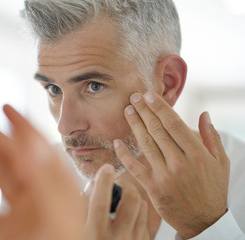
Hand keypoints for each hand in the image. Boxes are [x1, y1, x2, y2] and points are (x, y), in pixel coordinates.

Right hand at [0, 105, 85, 239]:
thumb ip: (47, 182)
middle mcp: (37, 193)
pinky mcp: (5, 227)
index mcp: (55, 188)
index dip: (23, 126)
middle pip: (10, 156)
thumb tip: (34, 149)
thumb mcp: (59, 214)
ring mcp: (19, 209)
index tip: (7, 108)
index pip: (38, 149)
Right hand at [83, 164, 149, 239]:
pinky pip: (145, 219)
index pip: (100, 203)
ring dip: (133, 198)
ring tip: (123, 199)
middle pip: (131, 200)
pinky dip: (138, 212)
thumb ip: (84, 208)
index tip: (106, 168)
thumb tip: (93, 185)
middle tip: (119, 183)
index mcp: (96, 234)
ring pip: (142, 206)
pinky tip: (128, 216)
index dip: (103, 183)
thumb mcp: (80, 229)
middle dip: (126, 185)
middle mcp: (117, 238)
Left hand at [114, 92, 229, 238]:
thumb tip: (204, 114)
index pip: (174, 124)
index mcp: (197, 153)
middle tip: (133, 97)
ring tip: (127, 111)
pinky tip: (116, 142)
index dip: (159, 108)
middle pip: (157, 130)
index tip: (149, 96)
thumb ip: (211, 137)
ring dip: (134, 125)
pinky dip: (124, 154)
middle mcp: (180, 162)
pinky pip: (135, 167)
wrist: (203, 220)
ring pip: (145, 144)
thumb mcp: (220, 162)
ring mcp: (164, 175)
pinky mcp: (152, 188)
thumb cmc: (212, 189)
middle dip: (144, 111)